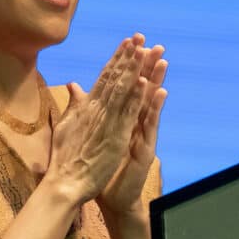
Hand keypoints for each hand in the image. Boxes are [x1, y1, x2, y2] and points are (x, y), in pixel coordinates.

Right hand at [45, 37, 148, 204]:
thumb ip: (74, 103)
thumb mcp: (67, 124)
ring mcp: (107, 122)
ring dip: (135, 70)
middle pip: (115, 78)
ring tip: (145, 50)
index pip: (104, 77)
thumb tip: (73, 83)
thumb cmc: (65, 157)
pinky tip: (145, 82)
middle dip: (128, 57)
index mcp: (87, 106)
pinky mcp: (115, 136)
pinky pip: (128, 113)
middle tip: (139, 37)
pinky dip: (136, 98)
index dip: (117, 59)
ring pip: (123, 91)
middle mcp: (97, 109)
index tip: (127, 42)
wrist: (65, 181)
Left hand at [97, 34, 168, 216]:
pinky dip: (154, 108)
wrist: (108, 196)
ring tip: (162, 60)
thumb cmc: (98, 166)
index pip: (124, 85)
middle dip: (147, 67)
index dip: (127, 64)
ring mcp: (140, 135)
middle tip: (154, 44)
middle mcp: (132, 123)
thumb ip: (84, 107)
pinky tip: (160, 92)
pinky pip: (149, 126)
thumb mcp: (88, 131)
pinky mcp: (144, 148)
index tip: (131, 42)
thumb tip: (76, 87)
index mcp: (119, 117)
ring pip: (149, 104)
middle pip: (140, 90)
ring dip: (156, 81)